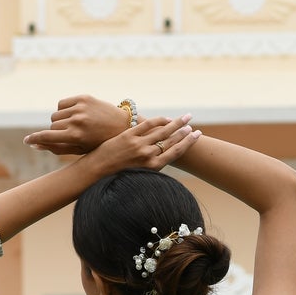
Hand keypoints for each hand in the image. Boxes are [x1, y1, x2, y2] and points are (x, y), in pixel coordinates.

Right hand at [23, 94, 132, 157]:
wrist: (122, 127)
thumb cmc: (99, 143)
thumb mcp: (79, 149)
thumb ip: (56, 148)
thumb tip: (34, 145)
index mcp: (76, 136)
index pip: (47, 136)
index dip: (35, 139)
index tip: (26, 141)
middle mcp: (77, 121)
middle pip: (52, 126)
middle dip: (56, 132)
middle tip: (69, 136)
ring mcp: (80, 108)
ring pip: (56, 115)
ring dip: (60, 121)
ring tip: (74, 126)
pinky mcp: (83, 98)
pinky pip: (62, 103)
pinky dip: (64, 110)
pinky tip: (74, 115)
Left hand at [82, 115, 199, 176]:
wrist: (98, 171)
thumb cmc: (118, 176)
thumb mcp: (140, 174)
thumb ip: (152, 164)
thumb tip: (163, 155)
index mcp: (153, 166)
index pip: (176, 151)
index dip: (188, 142)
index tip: (197, 135)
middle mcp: (148, 155)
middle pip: (172, 140)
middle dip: (185, 132)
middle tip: (193, 126)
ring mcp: (138, 144)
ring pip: (163, 131)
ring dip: (177, 123)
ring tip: (186, 118)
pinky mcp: (128, 135)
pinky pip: (147, 124)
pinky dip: (159, 120)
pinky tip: (166, 118)